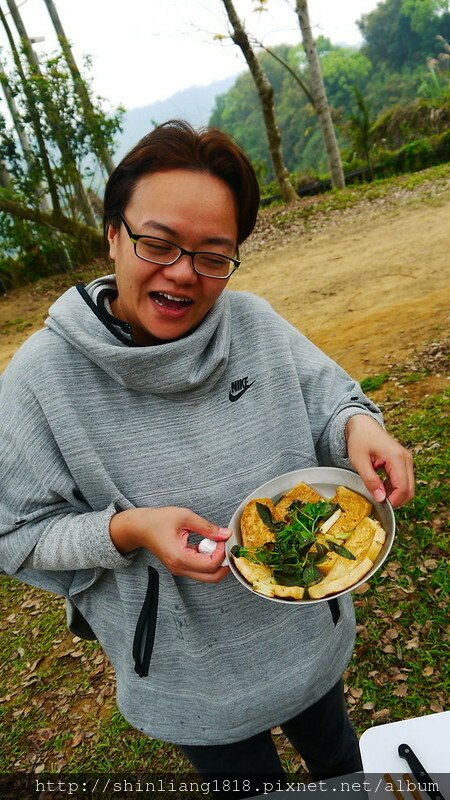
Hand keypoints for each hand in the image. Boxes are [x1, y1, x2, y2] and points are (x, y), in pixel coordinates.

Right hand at [110, 506, 230, 582]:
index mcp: (179, 557)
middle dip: (223, 563)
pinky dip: (208, 560)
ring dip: (215, 561)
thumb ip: (207, 527)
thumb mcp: (185, 517)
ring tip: (212, 542)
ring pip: (207, 576)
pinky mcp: (180, 567)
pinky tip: (205, 544)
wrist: (139, 528)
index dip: (221, 552)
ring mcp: (179, 570)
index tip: (221, 537)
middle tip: (223, 544)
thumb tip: (226, 534)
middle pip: (212, 577)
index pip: (211, 564)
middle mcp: (179, 568)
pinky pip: (200, 570)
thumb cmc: (158, 520)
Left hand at [345, 415, 414, 507]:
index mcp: (396, 457)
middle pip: (410, 490)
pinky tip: (381, 486)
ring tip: (377, 492)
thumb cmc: (360, 439)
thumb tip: (380, 498)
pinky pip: (404, 481)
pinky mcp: (404, 462)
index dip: (393, 501)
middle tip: (378, 501)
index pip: (403, 487)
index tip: (380, 505)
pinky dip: (395, 488)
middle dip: (396, 500)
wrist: (362, 425)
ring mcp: (407, 460)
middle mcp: (406, 459)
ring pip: (408, 487)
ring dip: (395, 494)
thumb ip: (370, 480)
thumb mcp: (359, 461)